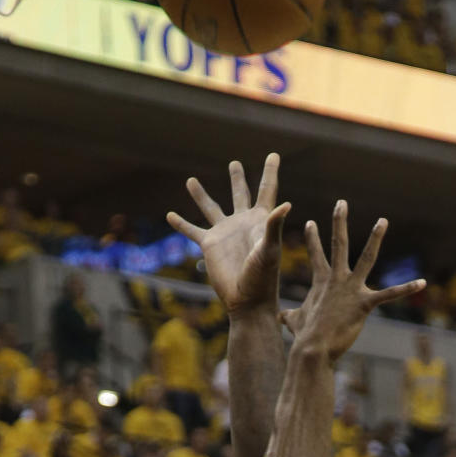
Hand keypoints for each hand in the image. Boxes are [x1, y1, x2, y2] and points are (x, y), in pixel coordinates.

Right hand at [166, 154, 289, 315]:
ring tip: (190, 180)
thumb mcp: (270, 250)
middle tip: (234, 163)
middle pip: (239, 194)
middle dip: (237, 178)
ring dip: (200, 195)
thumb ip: (274, 226)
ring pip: (211, 207)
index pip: (266, 189)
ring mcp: (225, 233)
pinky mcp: (209, 245)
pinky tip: (170, 215)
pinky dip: (181, 223)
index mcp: (261, 220)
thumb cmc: (263, 278)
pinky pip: (192, 231)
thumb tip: (286, 204)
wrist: (247, 301)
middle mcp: (242, 222)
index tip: (273, 155)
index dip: (270, 171)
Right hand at [280, 201, 424, 363]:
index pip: (316, 254)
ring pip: (367, 258)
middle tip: (341, 202)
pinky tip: (422, 282)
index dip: (312, 238)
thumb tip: (279, 316)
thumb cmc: (305, 337)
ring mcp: (351, 289)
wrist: (312, 349)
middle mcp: (336, 279)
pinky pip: (389, 294)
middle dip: (339, 221)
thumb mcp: (294, 322)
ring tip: (382, 220)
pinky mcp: (364, 304)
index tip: (311, 222)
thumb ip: (289, 316)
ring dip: (375, 238)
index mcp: (321, 282)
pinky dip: (407, 289)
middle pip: (338, 244)